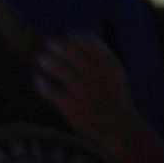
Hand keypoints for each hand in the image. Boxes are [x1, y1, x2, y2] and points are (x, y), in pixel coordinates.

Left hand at [31, 21, 146, 154]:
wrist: (122, 130)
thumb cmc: (114, 97)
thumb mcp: (115, 74)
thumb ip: (100, 54)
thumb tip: (78, 32)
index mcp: (110, 66)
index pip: (87, 40)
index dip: (73, 37)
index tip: (67, 39)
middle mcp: (98, 77)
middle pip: (69, 50)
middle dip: (55, 45)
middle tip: (50, 47)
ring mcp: (85, 93)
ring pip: (57, 66)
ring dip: (46, 60)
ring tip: (42, 60)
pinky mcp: (72, 108)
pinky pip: (48, 89)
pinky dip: (41, 83)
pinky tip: (41, 82)